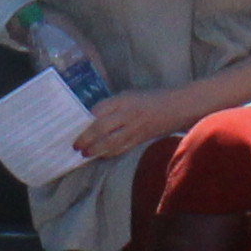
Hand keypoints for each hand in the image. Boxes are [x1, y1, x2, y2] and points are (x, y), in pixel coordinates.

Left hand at [68, 83, 199, 166]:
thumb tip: (90, 118)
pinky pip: (122, 148)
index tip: (73, 127)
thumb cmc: (151, 98)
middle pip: (102, 128)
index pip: (99, 111)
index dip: (85, 121)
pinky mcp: (141, 139)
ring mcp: (135, 128)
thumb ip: (111, 105)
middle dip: (87, 139)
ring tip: (85, 154)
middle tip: (76, 146)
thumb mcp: (129, 95)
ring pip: (111, 142)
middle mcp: (128, 114)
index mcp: (124, 99)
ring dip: (96, 150)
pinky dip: (109, 153)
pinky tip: (101, 155)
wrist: (178, 107)